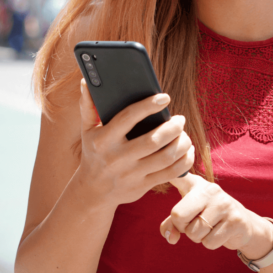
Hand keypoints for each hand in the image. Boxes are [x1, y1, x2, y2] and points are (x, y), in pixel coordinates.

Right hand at [74, 79, 194, 208]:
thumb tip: (85, 81)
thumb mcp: (87, 130)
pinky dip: (185, 161)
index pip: (128, 118)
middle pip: (153, 141)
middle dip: (172, 127)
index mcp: (103, 140)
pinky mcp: (143, 186)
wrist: (93, 191)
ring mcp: (131, 174)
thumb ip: (88, 106)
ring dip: (181, 143)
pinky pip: (171, 173)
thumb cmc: (94, 152)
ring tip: (184, 133)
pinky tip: (187, 150)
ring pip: (165, 157)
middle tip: (180, 118)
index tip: (165, 97)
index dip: (148, 106)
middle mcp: (117, 158)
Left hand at [159, 174, 272, 259]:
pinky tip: (219, 233)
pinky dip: (210, 244)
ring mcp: (224, 203)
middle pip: (178, 215)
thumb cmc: (209, 217)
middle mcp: (209, 189)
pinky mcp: (235, 220)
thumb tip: (171, 238)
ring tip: (209, 228)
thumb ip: (173, 224)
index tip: (170, 155)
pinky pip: (209, 242)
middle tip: (193, 224)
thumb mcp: (189, 215)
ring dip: (198, 238)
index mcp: (195, 184)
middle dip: (182, 228)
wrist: (243, 225)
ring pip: (194, 233)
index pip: (179, 176)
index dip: (171, 172)